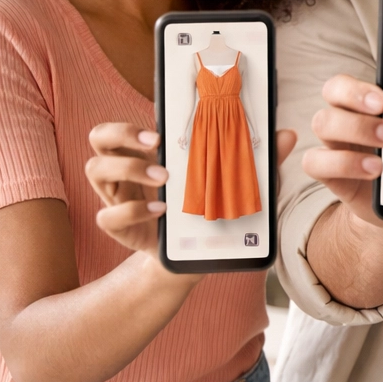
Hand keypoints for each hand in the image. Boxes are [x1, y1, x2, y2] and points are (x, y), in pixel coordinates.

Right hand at [87, 123, 297, 254]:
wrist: (198, 256)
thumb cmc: (213, 208)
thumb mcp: (237, 183)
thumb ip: (258, 160)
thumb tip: (287, 134)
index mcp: (149, 154)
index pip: (123, 128)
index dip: (131, 124)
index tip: (160, 132)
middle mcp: (126, 171)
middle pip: (99, 138)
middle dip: (121, 135)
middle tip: (156, 147)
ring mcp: (118, 198)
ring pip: (95, 169)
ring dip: (129, 169)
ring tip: (164, 179)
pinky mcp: (118, 227)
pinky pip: (107, 215)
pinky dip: (133, 211)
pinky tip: (161, 212)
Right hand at [306, 75, 382, 226]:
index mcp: (368, 101)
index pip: (349, 79)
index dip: (360, 83)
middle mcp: (345, 117)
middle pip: (331, 94)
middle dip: (356, 100)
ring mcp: (335, 144)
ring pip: (321, 123)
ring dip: (355, 132)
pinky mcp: (331, 174)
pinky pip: (316, 162)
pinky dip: (343, 164)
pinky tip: (373, 170)